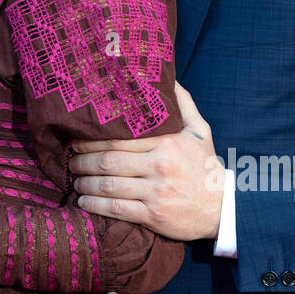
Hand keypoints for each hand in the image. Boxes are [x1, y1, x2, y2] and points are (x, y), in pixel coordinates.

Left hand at [68, 81, 224, 241]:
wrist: (224, 208)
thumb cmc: (206, 166)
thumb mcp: (199, 131)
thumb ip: (183, 103)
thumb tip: (168, 77)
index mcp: (167, 142)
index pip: (120, 137)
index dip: (92, 139)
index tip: (77, 138)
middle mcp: (160, 166)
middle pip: (108, 161)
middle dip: (82, 160)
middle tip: (70, 158)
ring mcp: (156, 192)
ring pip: (108, 185)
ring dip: (84, 182)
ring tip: (74, 178)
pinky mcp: (153, 216)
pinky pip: (116, 210)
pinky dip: (94, 205)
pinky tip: (83, 200)